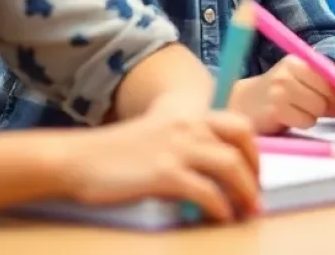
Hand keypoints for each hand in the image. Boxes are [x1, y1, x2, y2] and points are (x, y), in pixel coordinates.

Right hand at [60, 110, 258, 221]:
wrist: (79, 159)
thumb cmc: (115, 155)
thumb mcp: (159, 137)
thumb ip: (186, 144)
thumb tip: (212, 172)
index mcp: (189, 116)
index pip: (238, 126)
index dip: (252, 151)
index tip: (254, 174)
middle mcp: (189, 126)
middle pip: (241, 144)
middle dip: (254, 172)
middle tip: (255, 197)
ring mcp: (178, 148)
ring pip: (230, 166)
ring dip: (244, 192)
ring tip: (246, 212)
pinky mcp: (165, 174)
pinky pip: (206, 191)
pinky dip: (219, 207)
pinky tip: (220, 218)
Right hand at [230, 55, 334, 133]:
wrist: (242, 105)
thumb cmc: (278, 94)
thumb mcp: (299, 81)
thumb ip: (324, 86)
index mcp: (297, 60)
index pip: (332, 77)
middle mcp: (289, 71)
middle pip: (327, 95)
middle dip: (326, 106)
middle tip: (312, 108)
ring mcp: (281, 90)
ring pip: (318, 109)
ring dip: (312, 115)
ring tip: (296, 111)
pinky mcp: (276, 110)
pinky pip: (305, 121)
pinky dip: (302, 123)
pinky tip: (288, 118)